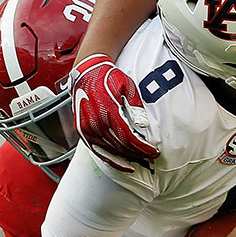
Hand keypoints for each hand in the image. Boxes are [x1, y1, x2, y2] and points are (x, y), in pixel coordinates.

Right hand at [70, 55, 159, 171]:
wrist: (87, 73)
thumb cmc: (108, 79)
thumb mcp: (127, 87)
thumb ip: (135, 107)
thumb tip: (142, 125)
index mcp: (108, 112)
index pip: (129, 138)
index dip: (142, 148)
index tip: (154, 152)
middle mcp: (95, 123)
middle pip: (120, 147)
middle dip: (137, 154)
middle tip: (150, 157)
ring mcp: (87, 129)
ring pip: (109, 152)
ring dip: (125, 159)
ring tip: (139, 162)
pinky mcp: (82, 131)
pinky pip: (97, 151)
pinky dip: (109, 159)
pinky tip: (120, 163)